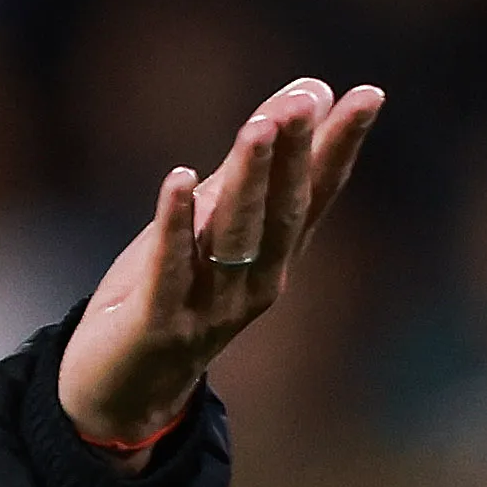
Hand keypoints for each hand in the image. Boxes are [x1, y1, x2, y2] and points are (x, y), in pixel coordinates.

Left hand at [58, 79, 381, 467]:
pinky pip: (170, 269)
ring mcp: (211, 308)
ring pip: (234, 237)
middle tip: (304, 102)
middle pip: (282, 213)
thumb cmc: (168, 296)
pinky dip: (174, 224)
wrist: (118, 395)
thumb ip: (251, 167)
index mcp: (274, 259)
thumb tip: (306, 91)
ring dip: (246, 180)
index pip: (315, 196)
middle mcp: (255, 284)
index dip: (340, 147)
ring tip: (257, 126)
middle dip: (296, 156)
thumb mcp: (209, 226)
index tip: (367, 95)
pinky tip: (177, 179)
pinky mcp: (159, 324)